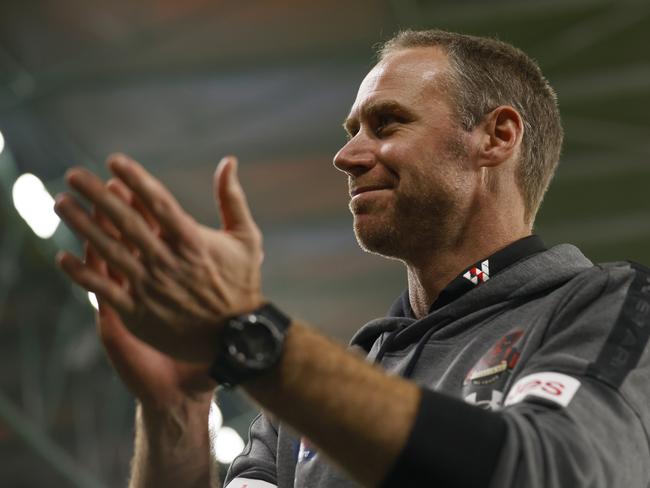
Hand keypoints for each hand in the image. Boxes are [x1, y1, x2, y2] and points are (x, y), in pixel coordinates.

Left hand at [55, 154, 263, 362]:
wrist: (237, 337)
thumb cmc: (242, 283)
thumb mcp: (247, 238)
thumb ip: (233, 198)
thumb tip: (228, 161)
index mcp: (193, 241)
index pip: (159, 203)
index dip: (135, 179)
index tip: (114, 160)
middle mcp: (168, 262)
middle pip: (126, 223)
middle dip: (98, 196)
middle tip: (74, 174)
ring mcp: (151, 288)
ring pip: (109, 251)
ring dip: (83, 226)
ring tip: (62, 203)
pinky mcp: (140, 313)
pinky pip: (104, 290)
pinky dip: (82, 274)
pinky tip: (63, 257)